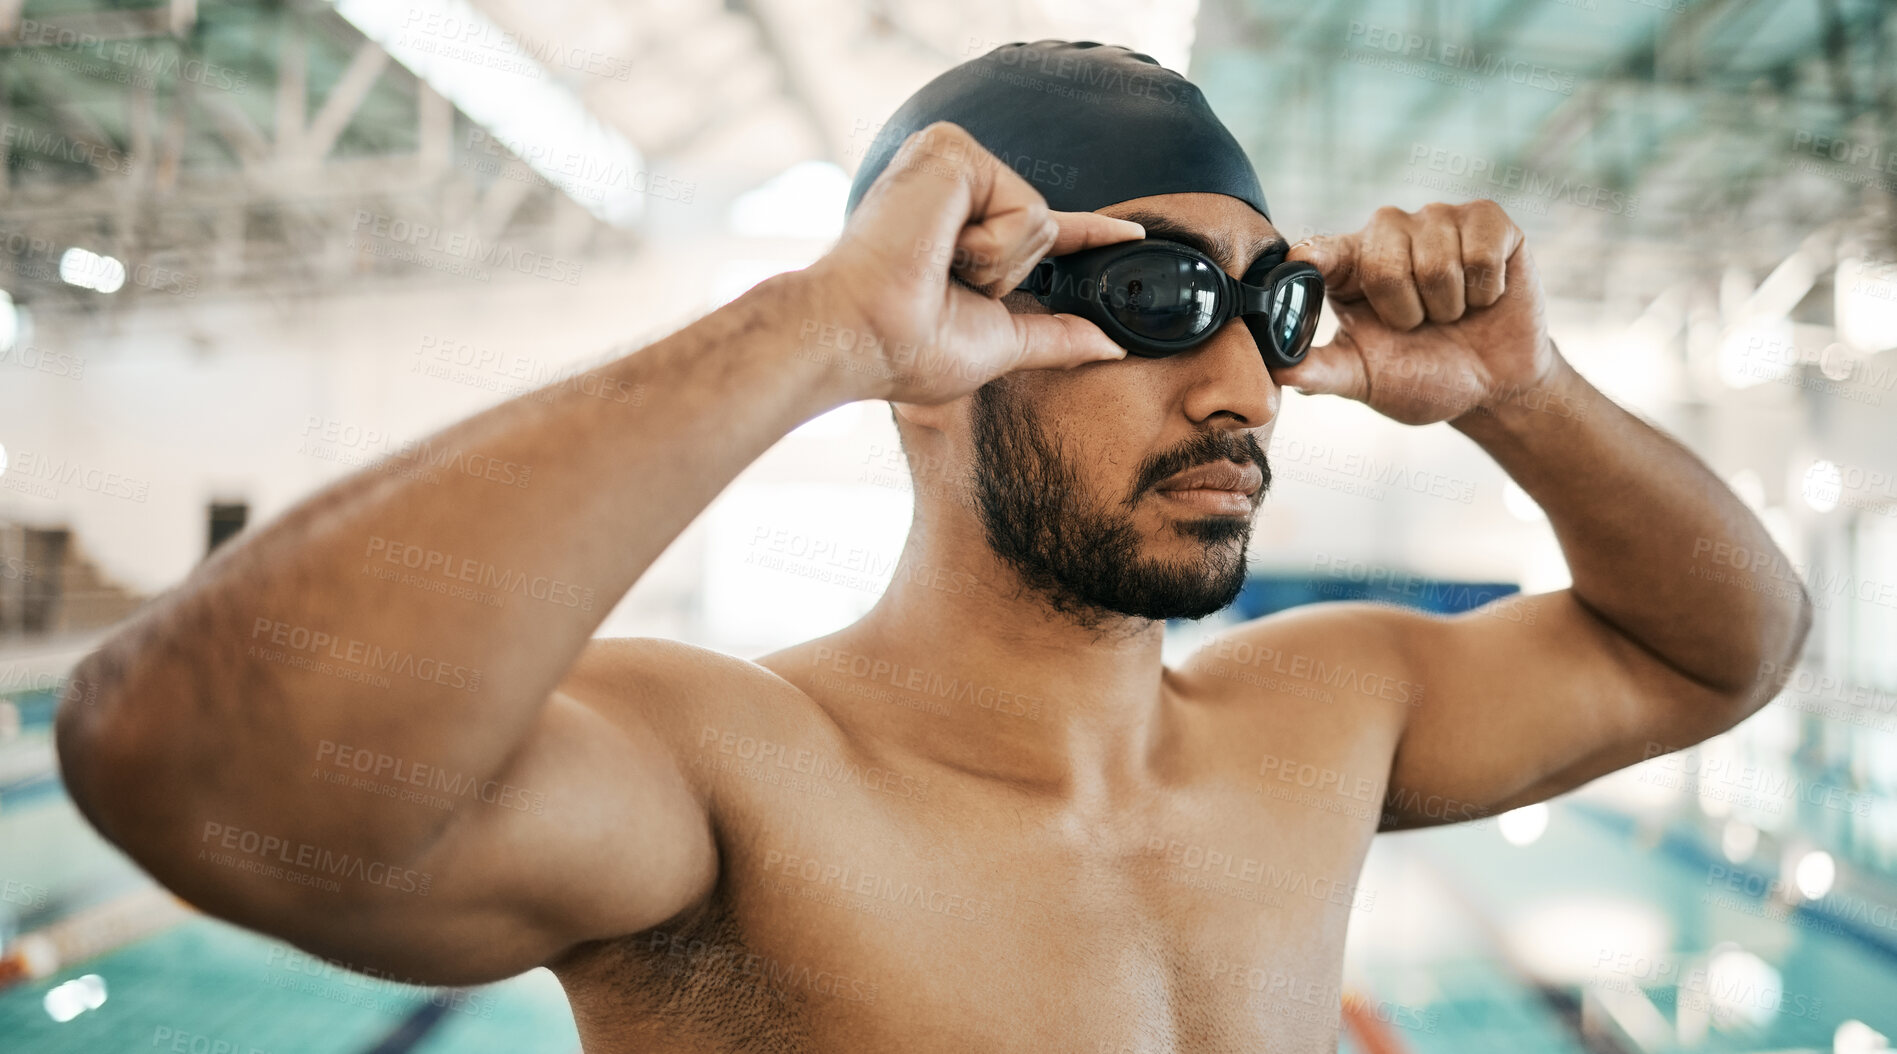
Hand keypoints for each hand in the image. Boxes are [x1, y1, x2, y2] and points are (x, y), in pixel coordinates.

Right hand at [796, 122, 1145, 404]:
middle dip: (1005, 276)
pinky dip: (991, 246)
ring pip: (1039, 220)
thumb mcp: (997, 344)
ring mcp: (950, 163)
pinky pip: (1024, 208)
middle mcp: (953, 186)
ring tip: (935, 266)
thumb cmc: (905, 348)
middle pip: (1045, 229)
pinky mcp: (951, 151)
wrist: (859, 336)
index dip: (1090, 233)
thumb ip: (1052, 336)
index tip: (1133, 234)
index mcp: (959, 227)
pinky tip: (940, 247)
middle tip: (940, 282)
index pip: (1039, 228)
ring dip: (994, 265)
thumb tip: (1112, 347)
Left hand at [1277, 201, 1557, 425]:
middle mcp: (1387, 234)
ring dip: (1450, 304)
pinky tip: (1485, 295)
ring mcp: (1437, 220)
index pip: (1319, 250)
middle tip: (1418, 325)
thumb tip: (1279, 372)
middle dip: (1407, 311)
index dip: (1314, 255)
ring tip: (1452, 312)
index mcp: (1347, 268)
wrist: (1492, 386)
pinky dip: (1486, 289)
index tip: (1305, 264)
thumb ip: (1323, 372)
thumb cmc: (1422, 377)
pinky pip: (1483, 250)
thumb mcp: (1365, 379)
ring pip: (1438, 259)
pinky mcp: (1487, 219)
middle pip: (1384, 261)